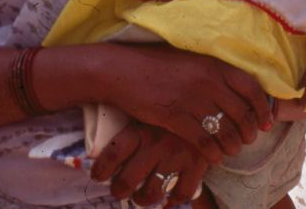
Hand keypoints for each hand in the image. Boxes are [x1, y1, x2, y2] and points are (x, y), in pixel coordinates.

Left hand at [91, 121, 207, 206]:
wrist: (208, 105)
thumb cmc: (170, 110)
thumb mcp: (148, 112)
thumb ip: (131, 127)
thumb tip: (101, 145)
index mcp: (140, 129)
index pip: (113, 154)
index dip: (101, 170)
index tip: (97, 176)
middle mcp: (155, 145)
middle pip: (127, 180)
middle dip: (119, 190)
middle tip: (118, 190)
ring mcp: (176, 156)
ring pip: (152, 192)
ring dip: (142, 200)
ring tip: (140, 198)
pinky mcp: (196, 165)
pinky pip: (181, 193)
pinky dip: (173, 201)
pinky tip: (168, 199)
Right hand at [102, 45, 272, 164]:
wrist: (121, 70)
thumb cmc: (156, 65)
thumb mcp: (190, 61)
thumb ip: (213, 73)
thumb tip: (238, 91)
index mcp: (213, 64)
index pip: (251, 88)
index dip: (262, 109)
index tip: (265, 123)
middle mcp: (207, 81)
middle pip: (242, 114)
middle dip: (249, 132)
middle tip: (247, 140)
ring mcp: (191, 100)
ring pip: (225, 131)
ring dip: (233, 146)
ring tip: (231, 150)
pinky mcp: (175, 117)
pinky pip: (204, 142)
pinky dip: (213, 153)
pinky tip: (213, 157)